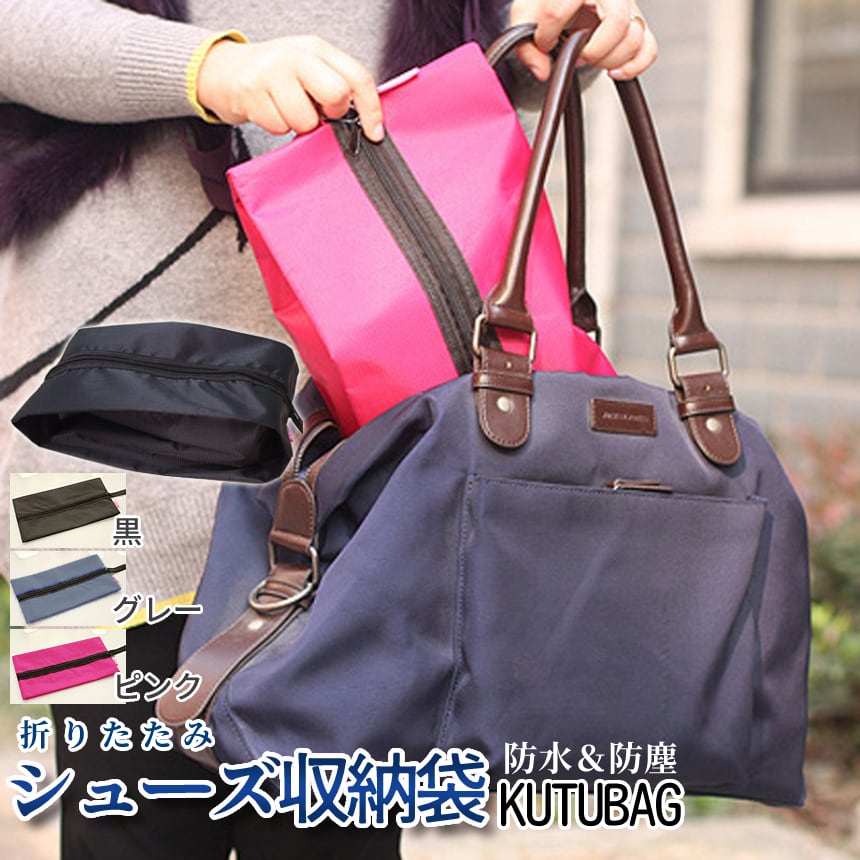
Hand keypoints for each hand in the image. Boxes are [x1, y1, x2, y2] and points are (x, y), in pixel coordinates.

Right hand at [196, 35, 383, 140]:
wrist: (224, 71)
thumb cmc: (274, 75)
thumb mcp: (309, 70)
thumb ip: (335, 85)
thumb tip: (362, 120)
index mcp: (316, 48)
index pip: (357, 77)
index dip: (371, 109)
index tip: (374, 133)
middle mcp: (295, 55)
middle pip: (336, 94)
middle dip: (331, 114)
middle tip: (318, 113)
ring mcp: (271, 72)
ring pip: (306, 120)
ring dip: (299, 125)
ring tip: (286, 109)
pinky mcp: (250, 93)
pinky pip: (279, 127)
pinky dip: (277, 127)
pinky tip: (269, 110)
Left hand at [510, 0, 657, 80]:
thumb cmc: (550, 1)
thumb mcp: (526, 15)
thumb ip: (525, 44)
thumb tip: (542, 71)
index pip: (561, 10)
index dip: (546, 35)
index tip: (543, 41)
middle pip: (617, 23)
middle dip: (594, 50)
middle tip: (578, 54)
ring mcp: (628, 6)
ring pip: (635, 37)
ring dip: (610, 60)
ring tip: (591, 57)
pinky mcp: (636, 23)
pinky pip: (649, 49)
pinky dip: (633, 67)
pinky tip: (613, 72)